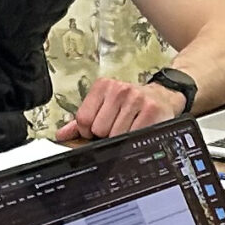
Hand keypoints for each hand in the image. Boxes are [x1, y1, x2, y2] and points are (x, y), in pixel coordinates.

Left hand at [59, 78, 181, 140]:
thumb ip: (82, 121)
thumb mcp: (106, 106)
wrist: (163, 97)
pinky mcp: (150, 110)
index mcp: (103, 86)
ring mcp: (136, 99)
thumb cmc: (132, 103)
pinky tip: (138, 129)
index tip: (97, 130)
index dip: (88, 131)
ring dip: (121, 138)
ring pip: (115, 135)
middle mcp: (119, 89)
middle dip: (106, 135)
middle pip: (99, 129)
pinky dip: (133, 139)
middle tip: (117, 127)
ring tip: (129, 127)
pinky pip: (132, 136)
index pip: (83, 119)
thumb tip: (62, 135)